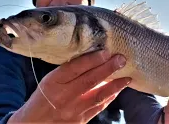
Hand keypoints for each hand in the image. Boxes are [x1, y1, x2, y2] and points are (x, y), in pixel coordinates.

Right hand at [7, 50, 130, 123]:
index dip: (92, 59)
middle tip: (121, 59)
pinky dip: (110, 97)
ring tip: (127, 77)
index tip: (106, 51)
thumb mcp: (49, 80)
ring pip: (98, 95)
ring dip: (115, 85)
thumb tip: (93, 60)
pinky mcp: (80, 121)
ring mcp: (73, 110)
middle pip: (90, 80)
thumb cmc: (42, 98)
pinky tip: (118, 90)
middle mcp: (64, 96)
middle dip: (108, 68)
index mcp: (53, 82)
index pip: (75, 68)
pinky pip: (98, 107)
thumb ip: (68, 72)